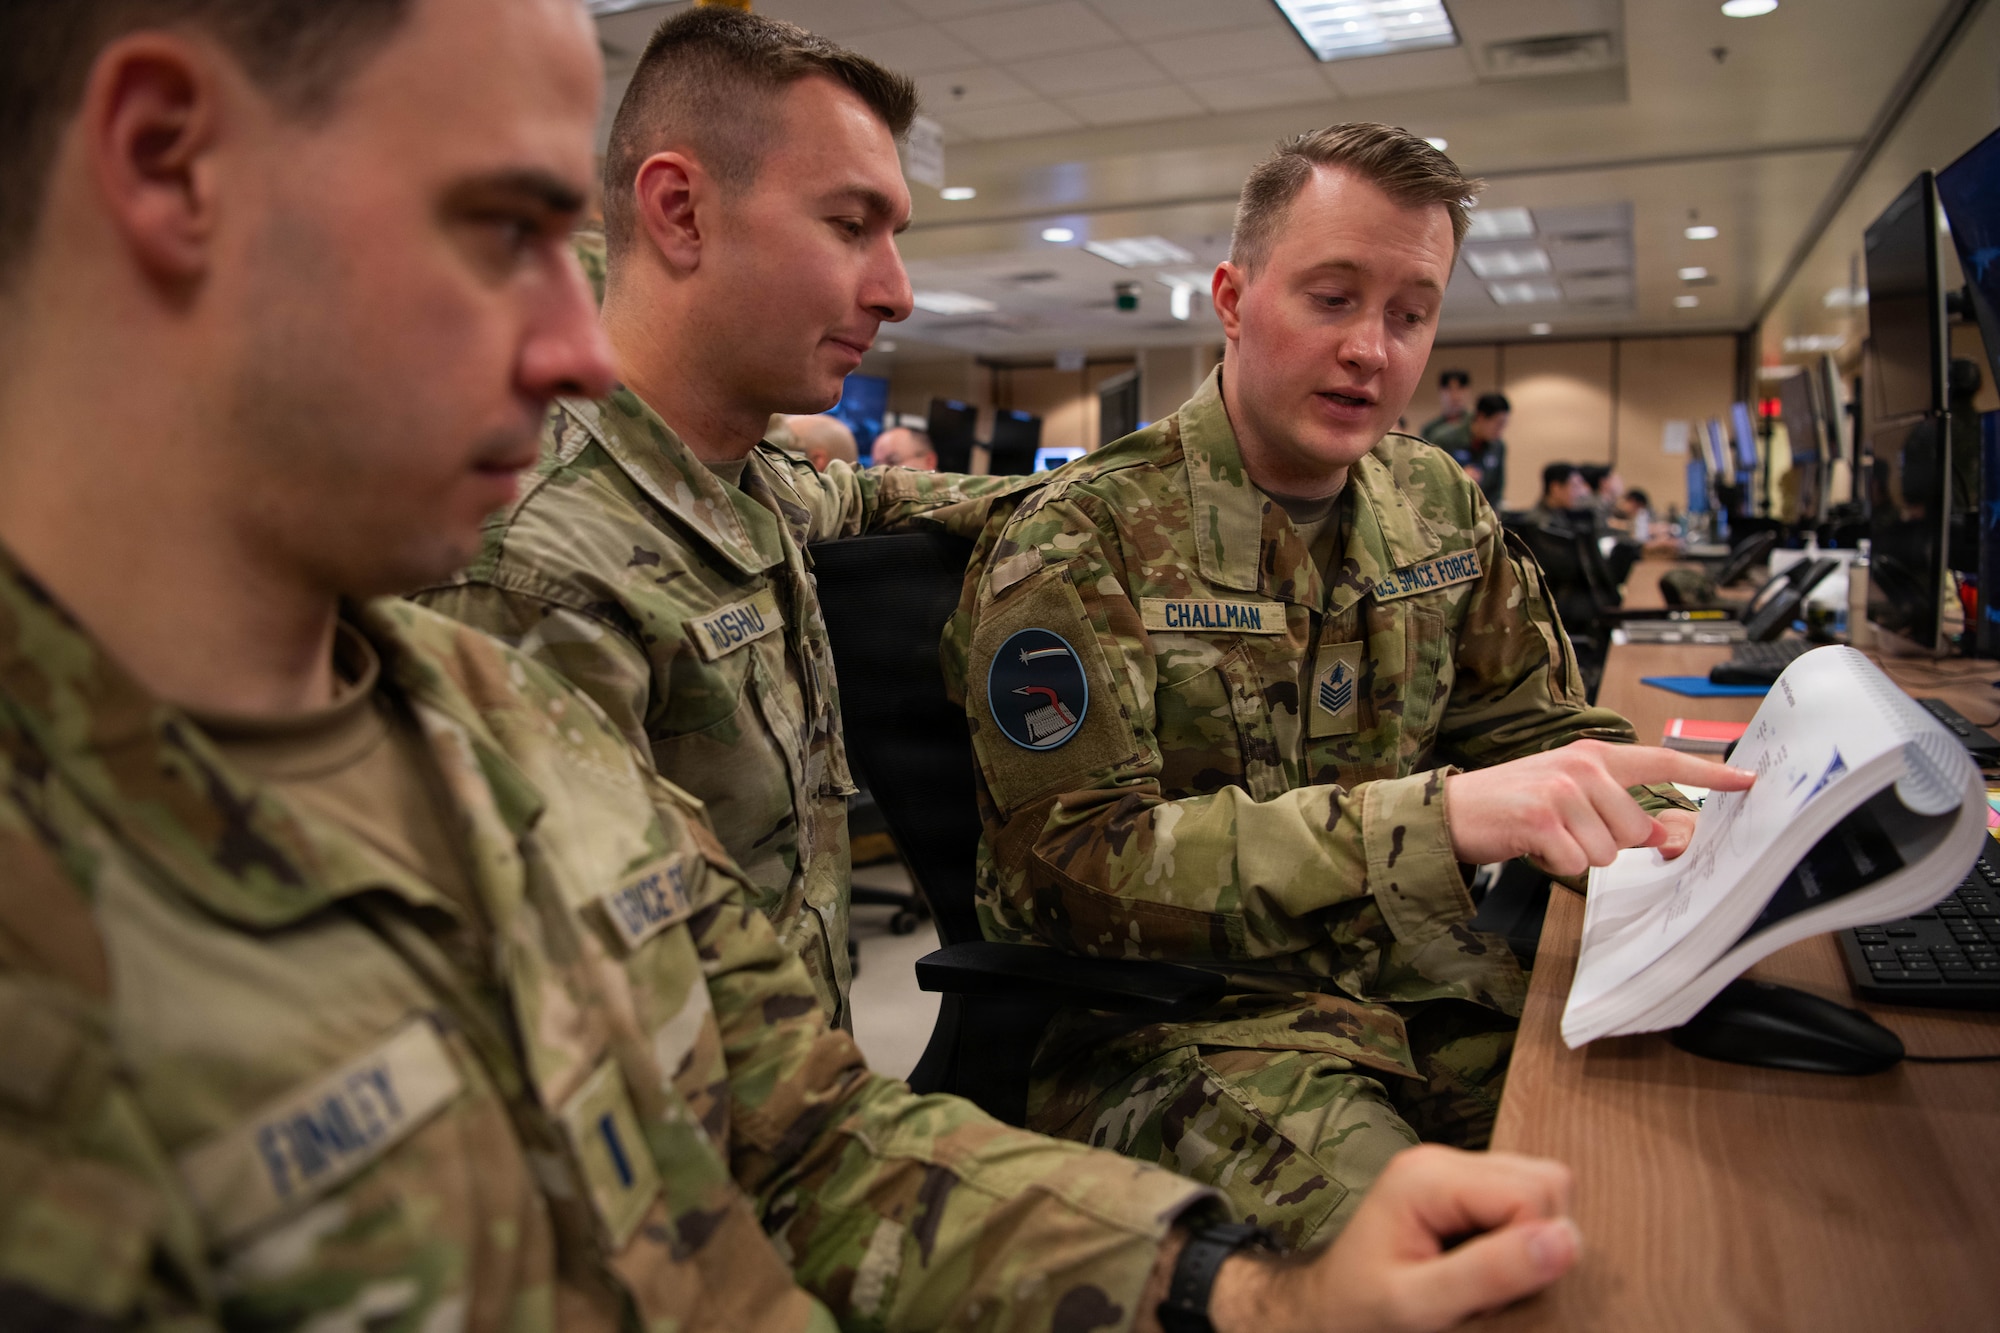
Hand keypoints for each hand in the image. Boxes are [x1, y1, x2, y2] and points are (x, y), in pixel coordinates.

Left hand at [1207, 1146, 1579, 1332]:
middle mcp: (1443, 1159)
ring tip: (1483, 1277)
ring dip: (1531, 1240)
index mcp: (1428, 1176)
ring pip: (1544, 1188)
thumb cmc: (1362, 1311)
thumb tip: (1566, 1240)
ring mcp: (1453, 1169)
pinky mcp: (1462, 1188)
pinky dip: (1521, 1237)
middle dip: (1537, 1240)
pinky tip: (1483, 1264)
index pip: (1534, 1194)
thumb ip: (1491, 1273)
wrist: (1327, 1312)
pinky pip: (1525, 1201)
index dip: (1532, 1250)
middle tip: (1488, 1287)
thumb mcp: (1420, 1305)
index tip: (1492, 1293)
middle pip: (1546, 1182)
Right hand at [1445, 740, 1752, 876]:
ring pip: (1608, 851)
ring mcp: (1561, 792)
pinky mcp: (1542, 820)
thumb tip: (1661, 833)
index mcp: (1592, 756)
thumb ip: (1615, 808)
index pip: (1662, 762)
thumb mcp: (1566, 795)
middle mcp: (1581, 767)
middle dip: (1607, 842)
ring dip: (1577, 856)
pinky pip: (1575, 862)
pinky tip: (1532, 846)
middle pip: (1636, 828)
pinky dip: (1554, 864)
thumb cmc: (1510, 804)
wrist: (1449, 810)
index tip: (1747, 781)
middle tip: (1566, 831)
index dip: (1708, 774)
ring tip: (1546, 837)